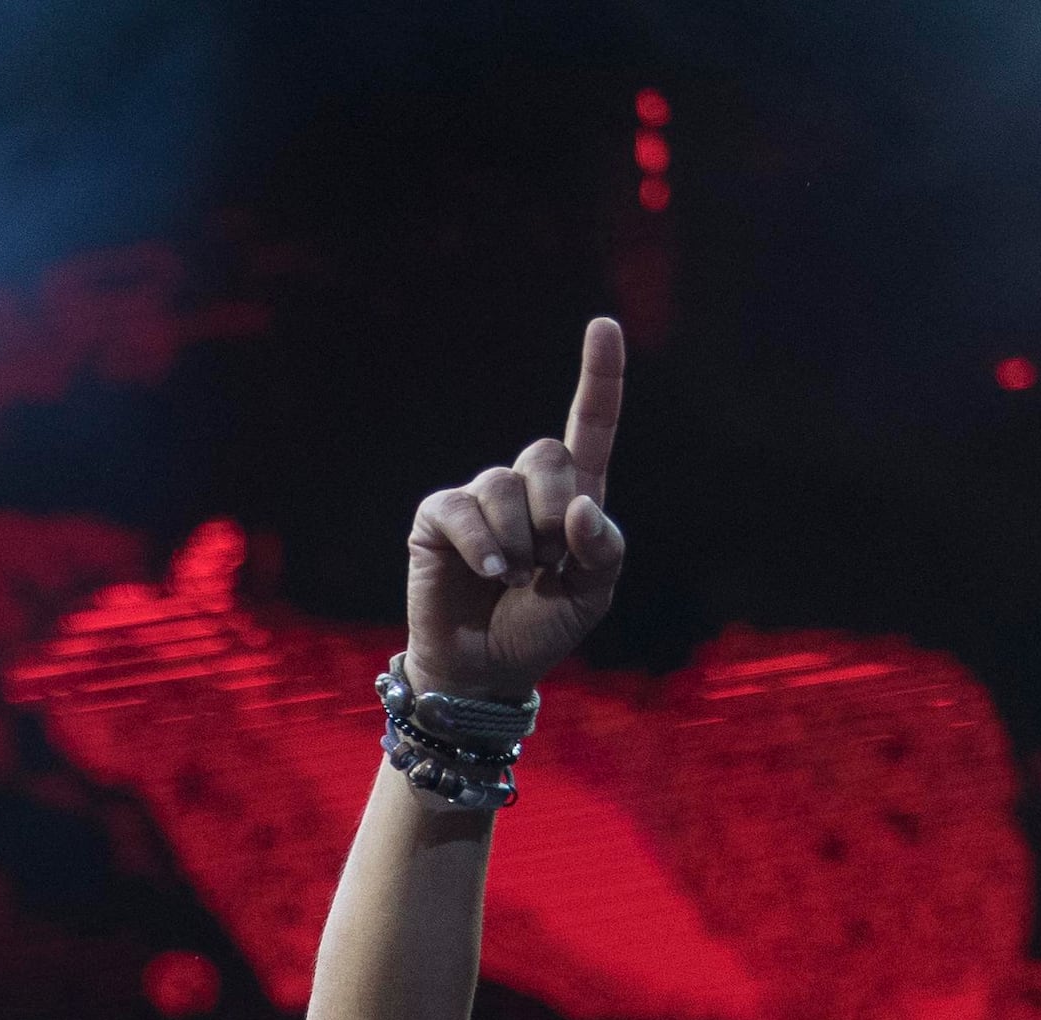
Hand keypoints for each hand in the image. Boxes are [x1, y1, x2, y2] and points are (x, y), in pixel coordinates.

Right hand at [402, 319, 628, 700]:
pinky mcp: (437, 520)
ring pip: (505, 484)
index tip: (603, 325)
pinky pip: (463, 509)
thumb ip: (603, 550)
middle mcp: (523, 489)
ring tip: (512, 578)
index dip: (599, 377)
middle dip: (555, 510)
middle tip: (547, 559)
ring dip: (516, 541)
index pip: (589, 426)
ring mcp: (477, 501)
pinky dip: (483, 545)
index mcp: (571, 498)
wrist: (486, 672)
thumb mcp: (592, 596)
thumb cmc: (540, 630)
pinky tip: (488, 574)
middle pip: (547, 454)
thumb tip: (581, 508)